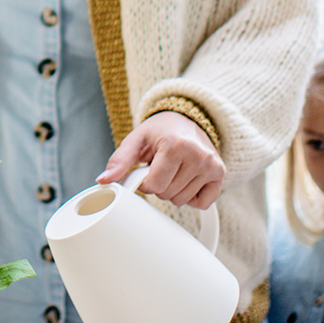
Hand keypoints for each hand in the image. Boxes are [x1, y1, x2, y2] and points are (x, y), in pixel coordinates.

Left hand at [96, 111, 225, 207]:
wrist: (186, 120)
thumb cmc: (159, 131)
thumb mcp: (136, 139)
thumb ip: (119, 161)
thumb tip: (103, 180)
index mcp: (175, 145)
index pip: (154, 186)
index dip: (144, 182)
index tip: (146, 170)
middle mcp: (197, 154)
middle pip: (167, 194)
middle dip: (159, 185)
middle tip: (160, 167)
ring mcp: (211, 165)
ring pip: (182, 201)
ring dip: (173, 190)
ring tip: (173, 170)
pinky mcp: (220, 173)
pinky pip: (202, 203)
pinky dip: (191, 196)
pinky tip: (187, 178)